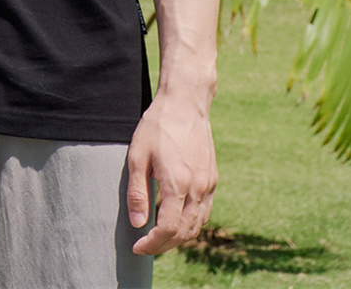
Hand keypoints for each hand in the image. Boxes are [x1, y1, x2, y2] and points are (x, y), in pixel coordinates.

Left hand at [126, 92, 217, 254]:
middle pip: (184, 232)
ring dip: (179, 238)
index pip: (167, 229)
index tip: (136, 247)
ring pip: (197, 225)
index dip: (152, 244)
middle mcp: (198, 188)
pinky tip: (177, 220)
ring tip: (158, 237)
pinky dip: (191, 224)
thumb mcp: (137, 156)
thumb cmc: (157, 126)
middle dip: (164, 245)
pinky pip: (205, 212)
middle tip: (145, 246)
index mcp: (177, 183)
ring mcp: (209, 184)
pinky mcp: (213, 178)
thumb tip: (137, 224)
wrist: (185, 103)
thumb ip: (137, 193)